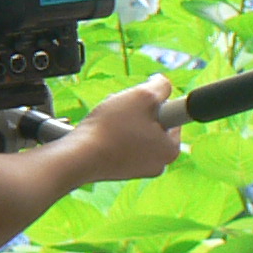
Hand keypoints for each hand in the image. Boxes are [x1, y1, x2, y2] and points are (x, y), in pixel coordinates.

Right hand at [65, 77, 182, 183]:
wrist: (78, 157)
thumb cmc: (111, 128)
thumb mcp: (143, 96)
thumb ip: (161, 86)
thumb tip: (163, 84)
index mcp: (171, 149)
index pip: (173, 115)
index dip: (155, 102)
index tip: (140, 103)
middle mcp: (159, 163)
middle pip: (153, 123)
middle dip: (137, 111)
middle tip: (122, 110)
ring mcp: (139, 168)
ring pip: (136, 131)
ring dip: (123, 120)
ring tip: (108, 122)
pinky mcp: (120, 169)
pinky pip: (122, 143)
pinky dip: (113, 133)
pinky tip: (102, 132)